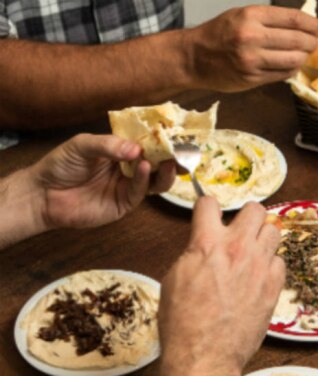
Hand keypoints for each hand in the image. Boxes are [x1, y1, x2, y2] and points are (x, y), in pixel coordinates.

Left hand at [31, 134, 174, 229]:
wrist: (42, 194)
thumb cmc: (60, 165)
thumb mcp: (82, 145)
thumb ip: (108, 144)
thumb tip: (137, 148)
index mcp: (121, 151)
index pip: (147, 145)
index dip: (161, 141)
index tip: (173, 135)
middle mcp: (129, 169)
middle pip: (157, 164)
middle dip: (170, 158)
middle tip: (179, 150)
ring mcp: (128, 187)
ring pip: (155, 181)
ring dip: (164, 172)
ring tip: (168, 162)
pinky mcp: (124, 204)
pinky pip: (140, 192)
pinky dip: (144, 179)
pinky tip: (143, 167)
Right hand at [158, 198, 284, 372]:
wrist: (205, 355)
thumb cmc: (184, 323)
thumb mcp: (174, 279)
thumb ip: (193, 253)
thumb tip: (202, 245)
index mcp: (207, 243)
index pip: (210, 203)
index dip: (208, 208)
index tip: (210, 215)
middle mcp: (237, 249)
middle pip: (255, 209)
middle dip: (246, 217)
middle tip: (240, 231)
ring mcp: (259, 266)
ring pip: (274, 231)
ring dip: (262, 238)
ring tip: (252, 253)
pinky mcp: (274, 285)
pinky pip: (280, 261)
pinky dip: (271, 266)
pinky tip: (259, 278)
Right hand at [186, 6, 317, 91]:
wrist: (194, 57)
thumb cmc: (219, 34)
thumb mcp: (241, 15)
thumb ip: (269, 20)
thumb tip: (301, 25)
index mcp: (251, 16)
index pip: (293, 19)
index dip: (311, 24)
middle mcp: (252, 37)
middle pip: (297, 40)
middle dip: (311, 42)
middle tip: (314, 42)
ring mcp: (252, 60)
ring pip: (293, 60)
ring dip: (303, 57)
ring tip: (303, 54)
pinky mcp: (252, 79)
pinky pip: (283, 74)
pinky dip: (292, 69)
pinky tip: (291, 64)